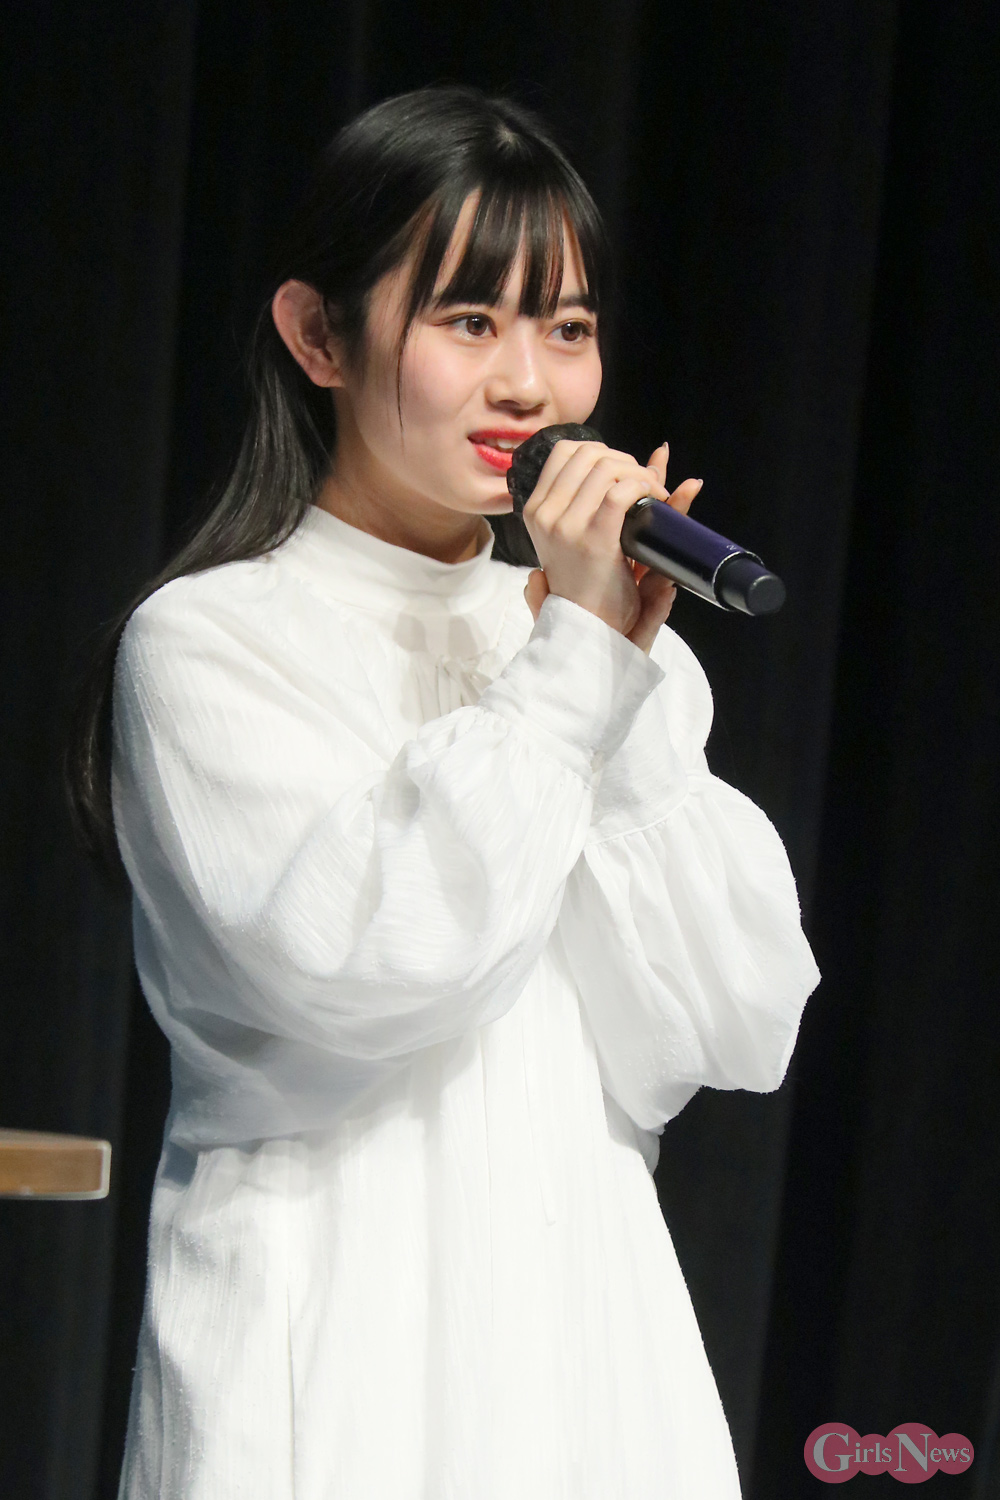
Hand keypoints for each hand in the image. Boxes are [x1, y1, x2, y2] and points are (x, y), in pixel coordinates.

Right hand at [522, 440, 703, 654]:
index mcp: (537, 508)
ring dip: (639, 473)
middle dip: (624, 460)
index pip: (565, 451)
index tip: (623, 474)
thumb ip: (623, 489)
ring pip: (606, 467)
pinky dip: (644, 487)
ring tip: (654, 494)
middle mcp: (545, 512)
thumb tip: (663, 451)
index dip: (602, 452)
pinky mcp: (593, 538)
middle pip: (588, 453)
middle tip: (644, 485)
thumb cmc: (593, 582)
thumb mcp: (594, 530)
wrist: (588, 626)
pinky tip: (655, 501)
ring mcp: (565, 524)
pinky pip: (620, 492)